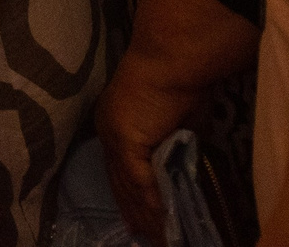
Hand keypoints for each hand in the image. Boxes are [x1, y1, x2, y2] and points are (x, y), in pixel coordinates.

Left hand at [95, 45, 206, 242]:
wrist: (171, 59)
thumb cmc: (178, 79)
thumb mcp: (176, 116)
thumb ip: (173, 139)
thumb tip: (180, 159)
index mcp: (116, 121)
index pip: (118, 166)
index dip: (127, 192)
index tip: (136, 215)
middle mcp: (108, 130)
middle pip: (118, 181)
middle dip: (131, 211)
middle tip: (143, 237)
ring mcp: (114, 136)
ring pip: (128, 186)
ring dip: (143, 215)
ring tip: (156, 238)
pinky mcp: (126, 142)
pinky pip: (139, 182)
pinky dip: (150, 205)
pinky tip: (159, 224)